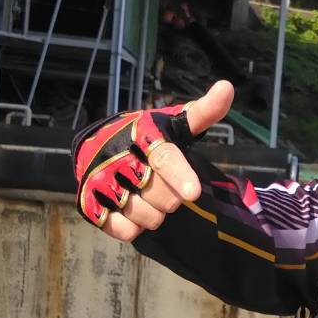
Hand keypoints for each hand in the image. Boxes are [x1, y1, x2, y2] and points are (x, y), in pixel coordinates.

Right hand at [73, 80, 232, 241]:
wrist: (96, 146)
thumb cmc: (145, 136)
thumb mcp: (173, 122)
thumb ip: (202, 112)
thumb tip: (227, 88)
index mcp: (143, 137)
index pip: (164, 158)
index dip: (178, 175)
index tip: (193, 193)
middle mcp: (119, 159)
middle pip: (164, 198)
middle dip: (171, 195)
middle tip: (161, 182)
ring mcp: (102, 184)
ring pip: (147, 216)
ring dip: (154, 213)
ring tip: (147, 195)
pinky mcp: (90, 205)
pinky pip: (124, 230)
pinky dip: (134, 226)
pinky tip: (132, 211)